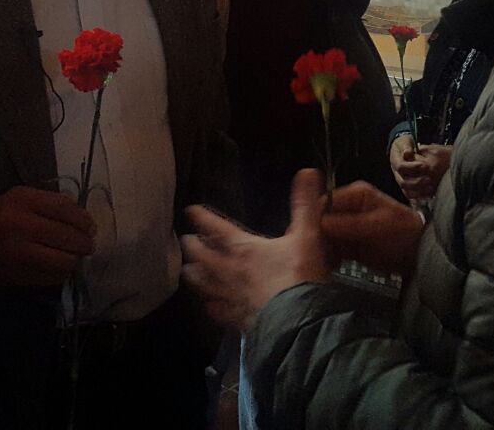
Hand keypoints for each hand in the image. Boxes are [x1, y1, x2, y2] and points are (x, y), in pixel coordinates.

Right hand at [0, 185, 95, 287]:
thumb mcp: (19, 197)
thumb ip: (49, 201)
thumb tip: (80, 214)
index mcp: (21, 202)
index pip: (63, 208)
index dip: (83, 218)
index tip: (90, 226)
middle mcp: (20, 227)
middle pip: (66, 236)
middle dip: (84, 242)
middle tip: (88, 244)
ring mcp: (18, 254)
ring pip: (61, 261)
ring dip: (74, 259)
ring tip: (75, 256)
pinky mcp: (17, 275)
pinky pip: (50, 277)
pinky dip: (60, 272)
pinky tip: (60, 266)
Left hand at [181, 169, 329, 329]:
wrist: (298, 321)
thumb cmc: (299, 275)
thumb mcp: (306, 236)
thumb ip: (304, 204)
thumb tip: (308, 172)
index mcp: (244, 248)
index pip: (216, 228)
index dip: (202, 218)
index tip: (190, 210)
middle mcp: (229, 271)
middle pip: (201, 257)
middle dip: (192, 247)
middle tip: (185, 241)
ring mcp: (228, 297)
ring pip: (201, 285)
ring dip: (193, 276)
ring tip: (187, 271)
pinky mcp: (234, 320)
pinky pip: (215, 312)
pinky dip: (209, 306)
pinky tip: (208, 306)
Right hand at [320, 180, 424, 275]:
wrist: (420, 254)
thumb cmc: (404, 232)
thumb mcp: (378, 225)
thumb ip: (350, 224)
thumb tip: (322, 223)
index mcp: (355, 195)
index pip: (326, 202)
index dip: (315, 217)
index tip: (306, 234)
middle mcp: (347, 208)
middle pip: (321, 219)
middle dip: (316, 234)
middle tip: (310, 250)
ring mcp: (346, 227)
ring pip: (323, 235)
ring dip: (320, 247)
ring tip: (318, 260)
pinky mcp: (348, 244)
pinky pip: (331, 249)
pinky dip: (328, 256)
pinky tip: (327, 264)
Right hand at [390, 139, 451, 203]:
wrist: (403, 149)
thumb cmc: (405, 144)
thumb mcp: (405, 141)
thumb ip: (406, 146)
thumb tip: (408, 153)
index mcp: (395, 161)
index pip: (401, 166)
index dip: (412, 167)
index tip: (424, 164)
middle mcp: (396, 173)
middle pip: (403, 182)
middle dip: (417, 182)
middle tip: (429, 179)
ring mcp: (401, 180)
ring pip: (407, 190)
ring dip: (419, 191)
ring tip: (431, 188)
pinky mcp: (406, 186)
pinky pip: (411, 195)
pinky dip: (419, 196)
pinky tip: (429, 194)